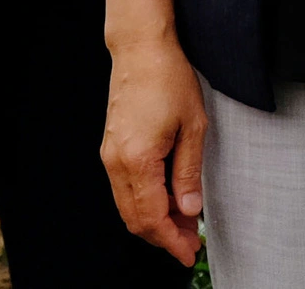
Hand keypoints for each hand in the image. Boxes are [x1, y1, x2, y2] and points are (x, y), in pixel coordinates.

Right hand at [101, 38, 206, 265]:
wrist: (141, 50)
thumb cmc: (169, 80)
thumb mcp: (194, 126)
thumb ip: (189, 172)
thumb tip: (190, 210)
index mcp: (137, 160)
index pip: (151, 218)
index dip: (171, 241)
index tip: (189, 253)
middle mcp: (116, 163)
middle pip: (135, 219)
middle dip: (164, 236)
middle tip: (192, 242)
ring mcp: (110, 157)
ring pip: (128, 206)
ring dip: (155, 219)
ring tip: (186, 222)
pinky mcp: (111, 149)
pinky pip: (126, 189)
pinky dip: (146, 201)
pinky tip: (169, 198)